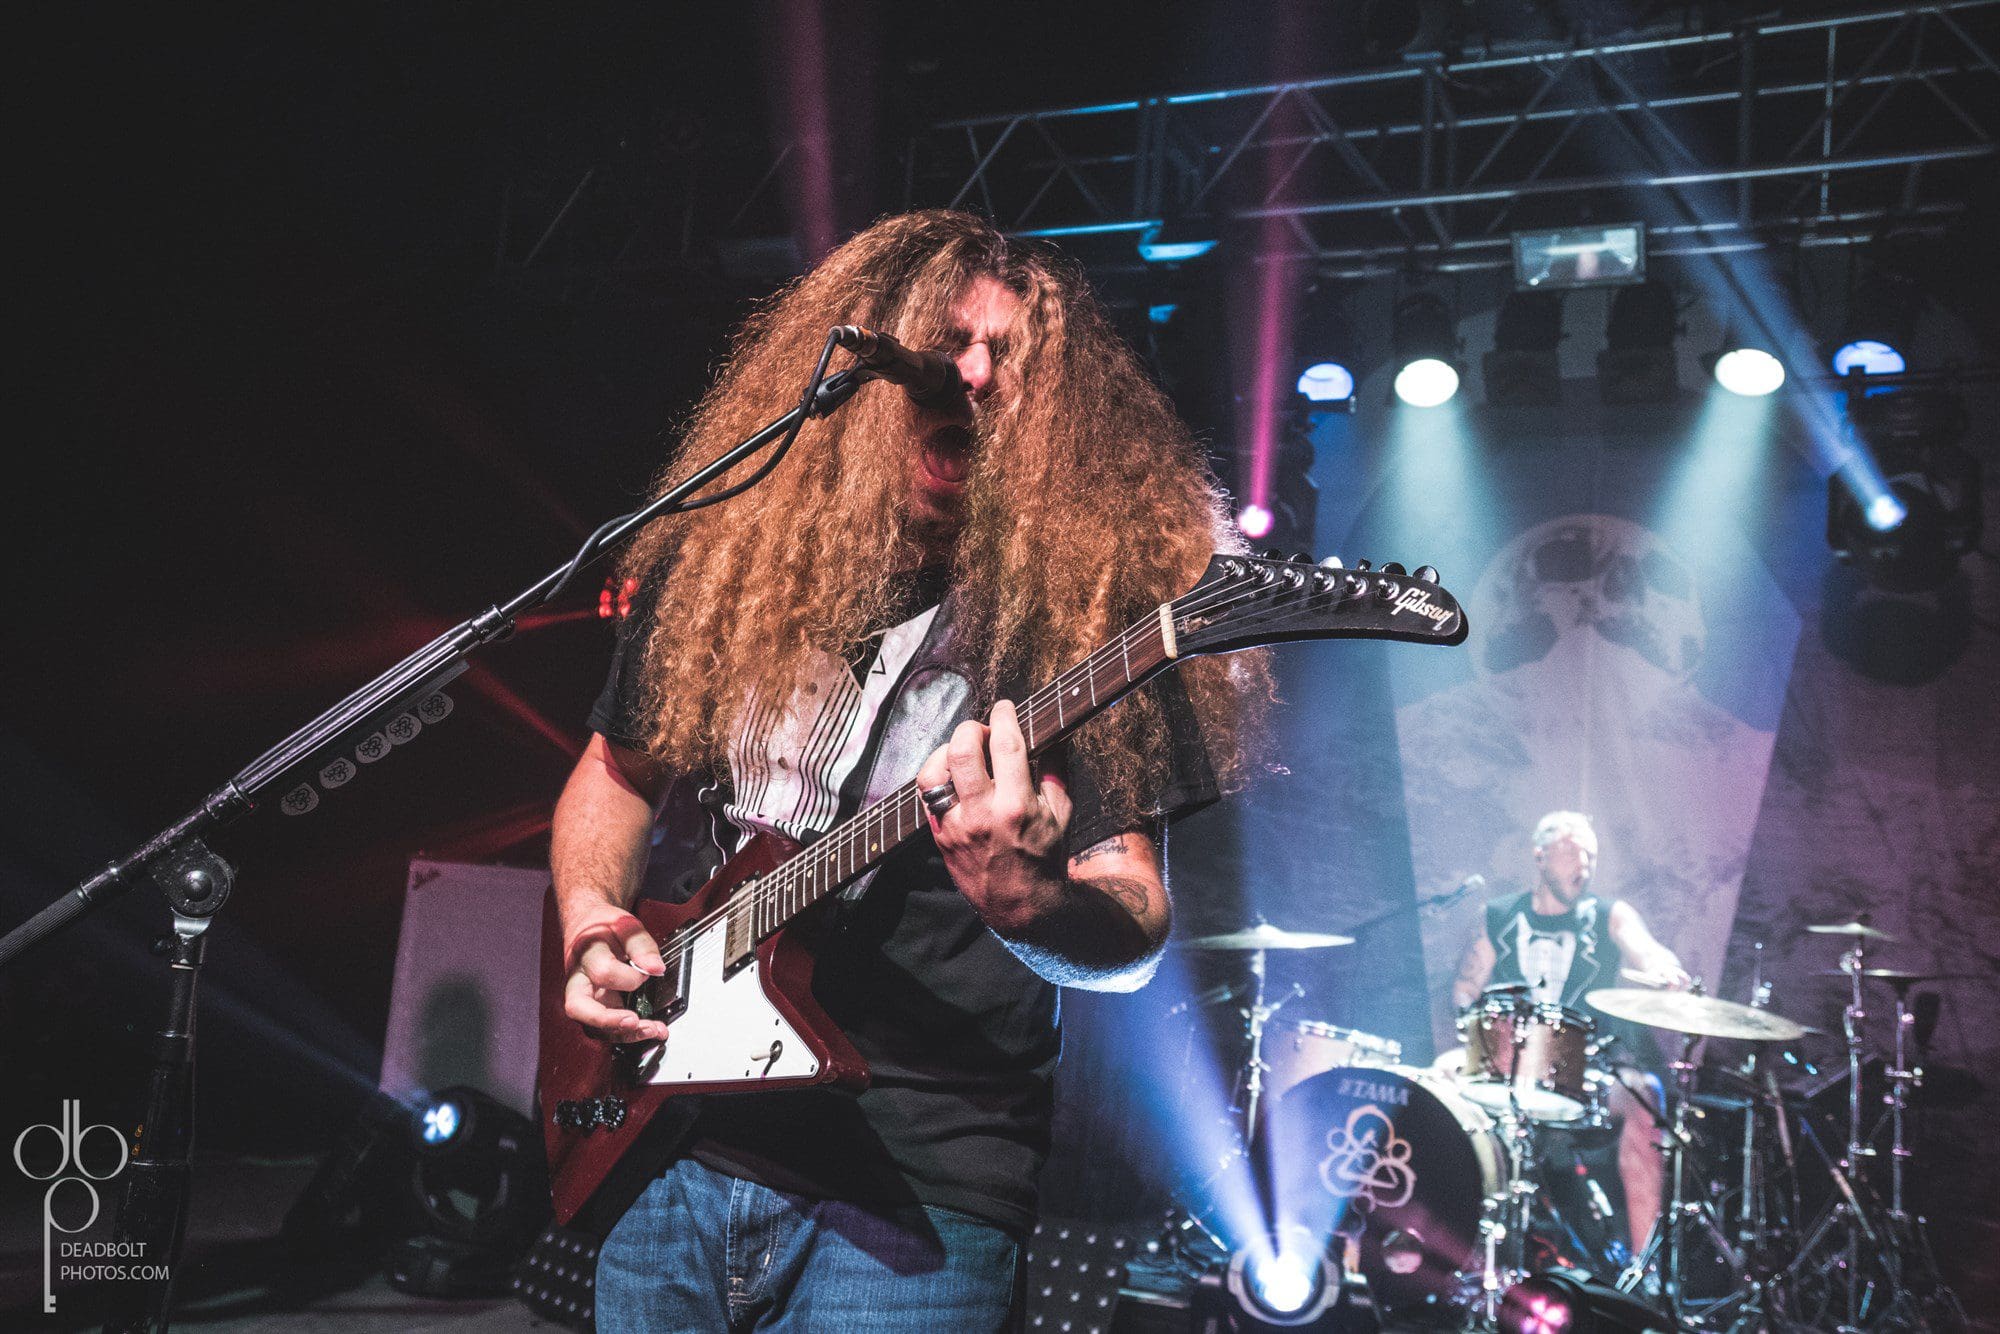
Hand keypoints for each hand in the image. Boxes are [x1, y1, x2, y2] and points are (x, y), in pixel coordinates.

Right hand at [560, 897, 670, 1042]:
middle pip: (580, 1008)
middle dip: (609, 1020)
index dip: (629, 976)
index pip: (603, 972)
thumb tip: (656, 968)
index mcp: (585, 954)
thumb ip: (642, 945)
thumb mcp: (626, 925)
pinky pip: (605, 1027)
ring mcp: (583, 997)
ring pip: (592, 1025)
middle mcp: (577, 979)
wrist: (588, 925)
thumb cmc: (605, 926)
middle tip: (636, 1022)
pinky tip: (648, 1030)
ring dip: (622, 1033)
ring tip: (652, 1030)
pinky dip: (626, 1033)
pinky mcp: (593, 1007)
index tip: (649, 971)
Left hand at [915, 699, 1073, 935]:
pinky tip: (953, 774)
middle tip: (984, 731)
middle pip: (963, 750)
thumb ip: (1056, 769)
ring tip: (964, 752)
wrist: (1019, 904)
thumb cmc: (1044, 856)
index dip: (1004, 716)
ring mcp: (955, 826)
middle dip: (972, 729)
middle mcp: (981, 814)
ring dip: (947, 750)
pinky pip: (926, 794)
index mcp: (1016, 806)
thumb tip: (1052, 733)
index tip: (1005, 706)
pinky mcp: (939, 835)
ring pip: (934, 771)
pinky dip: (937, 775)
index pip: (1006, 744)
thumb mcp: (1062, 813)